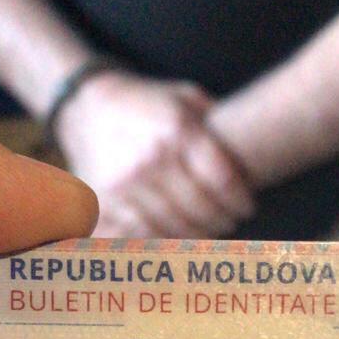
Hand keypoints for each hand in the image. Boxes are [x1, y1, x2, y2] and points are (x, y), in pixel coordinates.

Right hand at [55, 71, 255, 237]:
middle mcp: (150, 161)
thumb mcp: (184, 98)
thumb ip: (216, 121)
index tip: (248, 207)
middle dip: (223, 221)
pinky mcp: (106, 203)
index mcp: (176, 131)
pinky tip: (178, 237)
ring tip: (209, 232)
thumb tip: (251, 146)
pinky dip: (164, 240)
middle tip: (232, 222)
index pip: (222, 181)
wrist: (87, 107)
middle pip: (201, 209)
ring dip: (197, 236)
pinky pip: (142, 234)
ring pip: (173, 227)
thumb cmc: (147, 105)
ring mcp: (125, 186)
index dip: (241, 200)